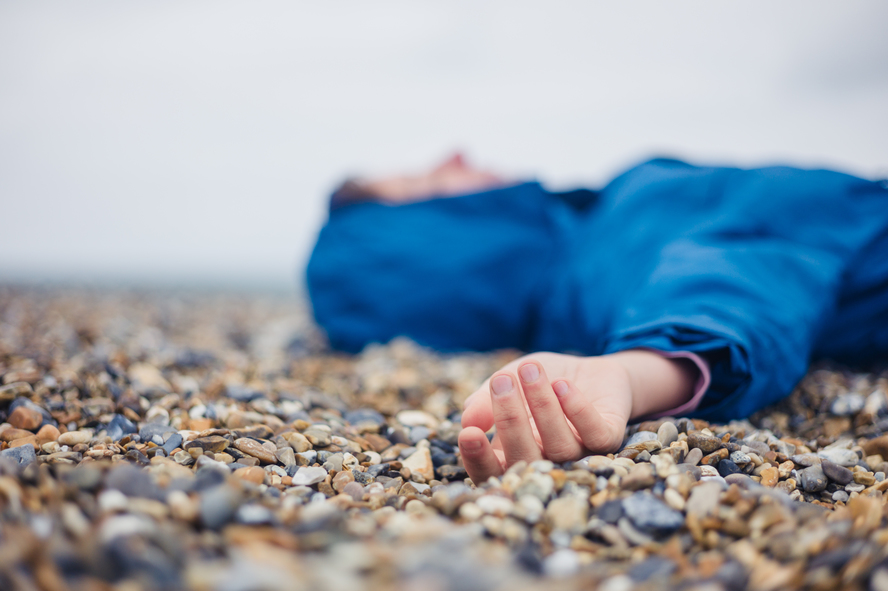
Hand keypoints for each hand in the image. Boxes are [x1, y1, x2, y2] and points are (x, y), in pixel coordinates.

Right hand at [457, 353, 631, 483]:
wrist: (587, 370)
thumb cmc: (540, 380)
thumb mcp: (508, 381)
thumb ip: (485, 400)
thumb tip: (468, 419)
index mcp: (515, 455)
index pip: (492, 472)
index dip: (478, 459)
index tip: (469, 434)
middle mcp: (546, 462)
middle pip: (526, 460)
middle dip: (510, 421)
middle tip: (501, 381)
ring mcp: (579, 454)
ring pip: (561, 446)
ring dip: (543, 406)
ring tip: (530, 370)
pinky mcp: (608, 439)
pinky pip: (595, 435)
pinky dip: (577, 411)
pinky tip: (563, 385)